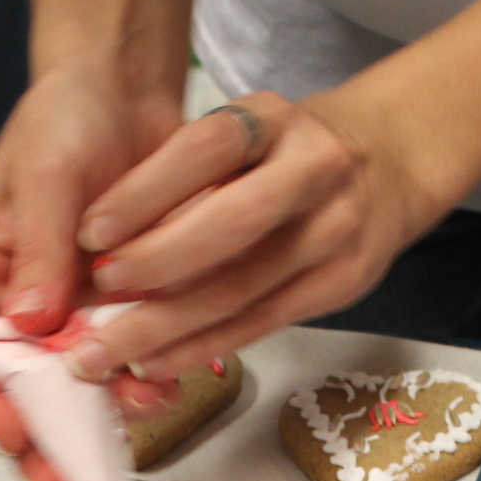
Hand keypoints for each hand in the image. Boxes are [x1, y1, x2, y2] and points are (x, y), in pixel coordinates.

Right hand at [0, 63, 182, 480]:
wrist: (128, 92)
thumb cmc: (65, 119)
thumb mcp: (44, 173)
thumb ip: (38, 247)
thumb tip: (27, 323)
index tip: (16, 438)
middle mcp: (19, 305)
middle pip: (21, 391)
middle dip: (43, 442)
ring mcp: (72, 313)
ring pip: (77, 385)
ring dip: (102, 414)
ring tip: (134, 421)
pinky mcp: (122, 309)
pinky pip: (126, 359)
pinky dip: (141, 379)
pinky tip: (162, 390)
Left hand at [56, 88, 448, 382]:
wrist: (391, 163)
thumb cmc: (288, 153)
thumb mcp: (249, 133)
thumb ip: (191, 175)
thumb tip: (98, 242)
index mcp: (276, 120)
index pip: (205, 149)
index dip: (144, 193)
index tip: (90, 234)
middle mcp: (314, 169)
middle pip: (231, 224)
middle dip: (154, 266)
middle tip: (94, 298)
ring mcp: (336, 230)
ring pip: (242, 287)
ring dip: (167, 325)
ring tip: (107, 350)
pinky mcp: (344, 282)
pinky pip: (263, 322)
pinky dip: (205, 346)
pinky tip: (160, 361)